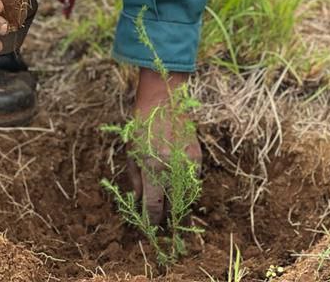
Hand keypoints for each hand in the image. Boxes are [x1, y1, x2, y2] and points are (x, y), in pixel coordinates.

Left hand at [128, 67, 201, 225]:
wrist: (163, 100)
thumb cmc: (141, 125)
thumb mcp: (131, 153)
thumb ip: (136, 181)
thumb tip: (139, 203)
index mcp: (152, 167)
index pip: (154, 207)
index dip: (151, 221)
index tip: (148, 228)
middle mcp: (172, 169)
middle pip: (173, 208)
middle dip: (166, 219)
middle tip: (160, 225)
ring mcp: (188, 164)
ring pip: (186, 198)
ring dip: (178, 207)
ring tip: (169, 211)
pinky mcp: (198, 158)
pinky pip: (193, 183)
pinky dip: (185, 190)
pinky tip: (176, 189)